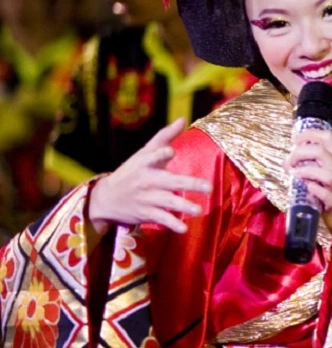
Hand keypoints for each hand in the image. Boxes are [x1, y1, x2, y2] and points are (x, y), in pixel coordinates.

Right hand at [88, 118, 209, 236]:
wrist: (106, 198)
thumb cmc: (132, 171)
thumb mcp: (145, 153)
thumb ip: (165, 137)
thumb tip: (183, 119)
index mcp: (146, 163)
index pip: (152, 157)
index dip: (160, 154)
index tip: (169, 152)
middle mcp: (147, 180)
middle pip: (169, 181)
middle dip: (189, 184)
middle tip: (209, 187)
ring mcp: (147, 198)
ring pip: (168, 202)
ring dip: (184, 206)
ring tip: (199, 210)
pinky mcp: (146, 213)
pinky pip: (161, 219)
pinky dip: (172, 224)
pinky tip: (184, 228)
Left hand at [285, 128, 331, 243]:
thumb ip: (321, 168)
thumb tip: (298, 161)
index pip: (328, 138)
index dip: (310, 134)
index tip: (295, 140)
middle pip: (321, 151)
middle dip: (299, 153)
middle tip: (288, 163)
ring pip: (326, 172)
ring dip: (305, 170)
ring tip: (294, 175)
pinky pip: (327, 195)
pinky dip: (315, 189)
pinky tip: (307, 188)